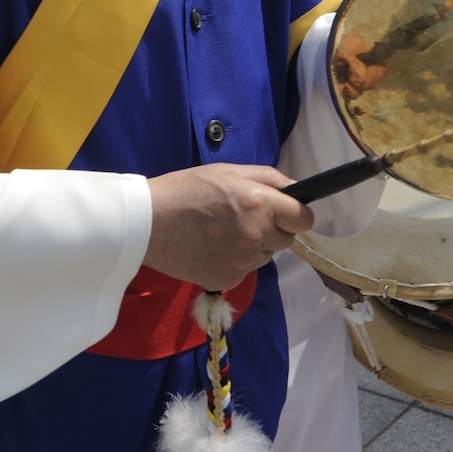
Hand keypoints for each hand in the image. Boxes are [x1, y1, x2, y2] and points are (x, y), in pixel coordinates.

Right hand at [144, 164, 313, 291]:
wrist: (148, 223)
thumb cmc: (186, 189)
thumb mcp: (227, 171)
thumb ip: (267, 178)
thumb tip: (294, 189)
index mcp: (260, 204)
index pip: (304, 219)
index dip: (296, 214)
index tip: (286, 212)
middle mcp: (257, 236)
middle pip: (287, 240)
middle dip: (273, 229)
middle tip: (244, 218)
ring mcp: (244, 262)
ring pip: (265, 256)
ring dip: (254, 245)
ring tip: (222, 232)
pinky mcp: (228, 280)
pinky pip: (244, 270)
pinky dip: (234, 261)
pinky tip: (211, 248)